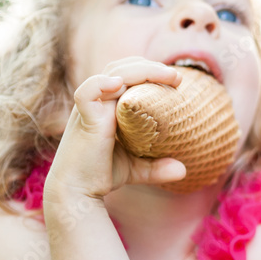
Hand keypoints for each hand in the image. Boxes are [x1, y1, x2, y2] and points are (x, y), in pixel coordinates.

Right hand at [47, 59, 185, 198]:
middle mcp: (98, 102)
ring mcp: (90, 109)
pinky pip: (86, 93)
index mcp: (109, 105)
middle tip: (177, 77)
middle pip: (122, 68)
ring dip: (142, 70)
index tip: (176, 80)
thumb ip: (158, 167)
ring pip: (112, 73)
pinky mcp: (84, 120)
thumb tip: (183, 170)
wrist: (77, 192)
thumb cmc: (100, 175)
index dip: (149, 71)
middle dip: (150, 67)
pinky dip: (100, 84)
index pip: (127, 75)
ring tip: (168, 76)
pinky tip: (118, 83)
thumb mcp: (136, 169)